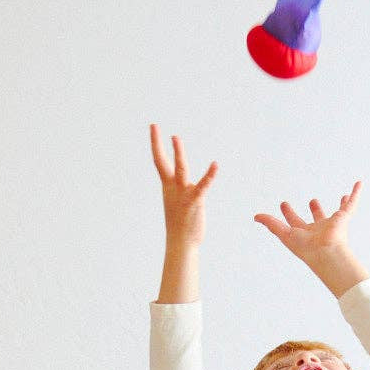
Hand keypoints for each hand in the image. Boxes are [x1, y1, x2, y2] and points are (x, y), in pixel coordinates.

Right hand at [150, 124, 217, 246]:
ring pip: (180, 169)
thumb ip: (184, 191)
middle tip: (154, 126)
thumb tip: (191, 186)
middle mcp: (173, 187)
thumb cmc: (182, 223)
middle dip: (158, 144)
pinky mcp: (195, 201)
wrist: (182, 242)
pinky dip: (209, 175)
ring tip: (175, 138)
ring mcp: (182, 193)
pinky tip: (215, 165)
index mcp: (168, 186)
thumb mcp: (180, 202)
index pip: (160, 161)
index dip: (157, 144)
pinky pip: (203, 185)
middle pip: (163, 162)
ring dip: (178, 153)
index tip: (154, 128)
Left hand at [254, 181, 361, 263]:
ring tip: (343, 196)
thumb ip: (271, 224)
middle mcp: (319, 229)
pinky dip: (356, 193)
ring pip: (338, 211)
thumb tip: (256, 217)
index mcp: (304, 233)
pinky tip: (358, 184)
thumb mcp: (284, 234)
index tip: (283, 204)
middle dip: (315, 210)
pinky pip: (352, 203)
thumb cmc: (306, 248)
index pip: (295, 221)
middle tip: (313, 200)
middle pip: (317, 218)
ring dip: (341, 204)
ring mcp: (333, 224)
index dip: (288, 212)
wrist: (326, 253)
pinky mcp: (344, 218)